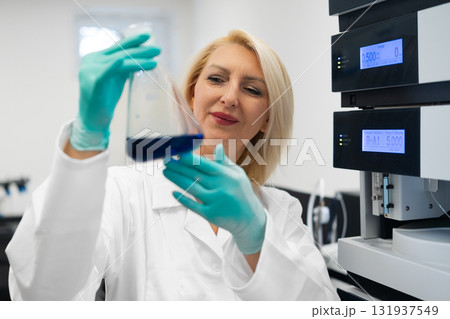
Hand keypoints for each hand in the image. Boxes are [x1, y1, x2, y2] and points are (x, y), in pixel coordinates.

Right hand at [70, 33, 160, 149]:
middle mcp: (92, 61)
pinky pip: (107, 71)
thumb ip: (123, 67)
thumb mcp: (115, 78)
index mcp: (96, 57)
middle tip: (158, 49)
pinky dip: (116, 65)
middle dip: (141, 50)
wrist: (93, 119)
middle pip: (120, 52)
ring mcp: (91, 70)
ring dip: (139, 60)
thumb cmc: (105, 99)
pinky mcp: (94, 82)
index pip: (117, 46)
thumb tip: (140, 58)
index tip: (148, 37)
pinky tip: (124, 61)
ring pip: (119, 61)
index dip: (132, 41)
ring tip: (155, 61)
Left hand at [163, 144, 266, 254]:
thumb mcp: (237, 175)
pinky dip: (182, 198)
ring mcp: (215, 201)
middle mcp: (221, 187)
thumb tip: (217, 146)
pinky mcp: (211, 214)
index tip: (177, 152)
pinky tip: (173, 192)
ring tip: (165, 172)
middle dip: (178, 166)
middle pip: (195, 174)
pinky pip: (193, 205)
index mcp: (227, 175)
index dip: (189, 158)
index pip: (204, 164)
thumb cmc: (242, 193)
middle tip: (165, 160)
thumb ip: (224, 162)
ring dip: (176, 179)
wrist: (250, 219)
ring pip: (191, 188)